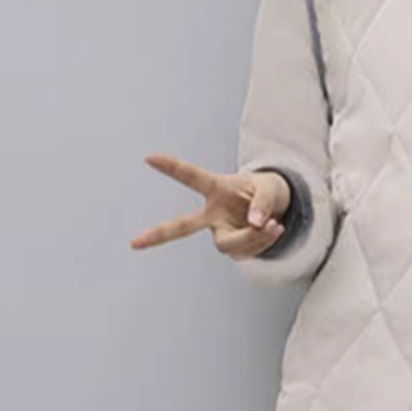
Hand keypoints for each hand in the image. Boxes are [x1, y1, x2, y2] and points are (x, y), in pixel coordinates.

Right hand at [131, 154, 291, 257]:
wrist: (277, 210)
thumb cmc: (267, 192)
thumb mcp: (271, 189)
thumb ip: (264, 203)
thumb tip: (255, 224)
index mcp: (217, 189)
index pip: (192, 177)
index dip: (171, 167)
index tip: (149, 158)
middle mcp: (213, 213)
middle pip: (183, 226)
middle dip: (158, 234)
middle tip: (134, 243)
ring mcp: (220, 232)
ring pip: (231, 244)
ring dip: (256, 238)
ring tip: (276, 225)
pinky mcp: (232, 248)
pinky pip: (247, 252)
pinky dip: (264, 244)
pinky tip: (273, 232)